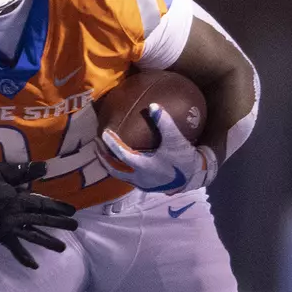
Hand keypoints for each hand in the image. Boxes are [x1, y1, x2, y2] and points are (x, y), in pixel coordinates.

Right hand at [0, 156, 77, 269]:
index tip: (72, 210)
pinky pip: (13, 248)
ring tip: (62, 248)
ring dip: (47, 242)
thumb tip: (45, 167)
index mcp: (17, 198)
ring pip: (32, 235)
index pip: (42, 203)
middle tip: (76, 227)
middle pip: (41, 220)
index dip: (58, 207)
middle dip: (59, 224)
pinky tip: (34, 265)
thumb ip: (23, 171)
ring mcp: (8, 227)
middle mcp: (15, 215)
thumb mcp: (1, 171)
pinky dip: (23, 257)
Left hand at [98, 103, 217, 193]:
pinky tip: (123, 161)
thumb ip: (164, 122)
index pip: (121, 154)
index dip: (110, 144)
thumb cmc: (184, 159)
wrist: (194, 178)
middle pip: (114, 170)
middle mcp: (139, 177)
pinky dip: (121, 169)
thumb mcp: (176, 139)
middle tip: (96, 145)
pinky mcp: (147, 186)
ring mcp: (142, 184)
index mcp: (143, 166)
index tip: (103, 133)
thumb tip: (153, 105)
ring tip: (105, 154)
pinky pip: (128, 178)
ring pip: (120, 176)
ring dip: (110, 165)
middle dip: (103, 157)